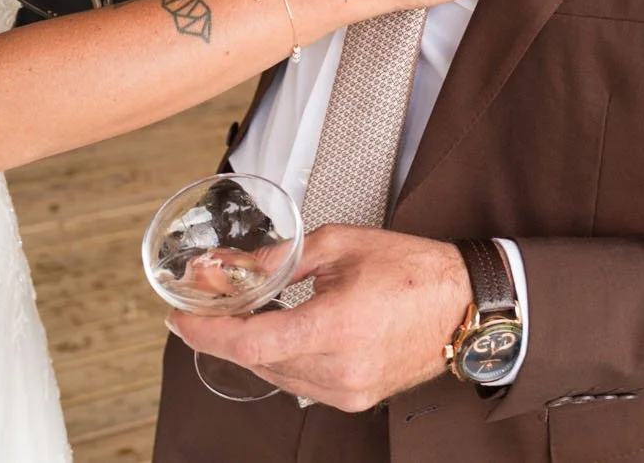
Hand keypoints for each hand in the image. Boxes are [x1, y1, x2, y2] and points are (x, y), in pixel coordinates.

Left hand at [168, 226, 470, 410]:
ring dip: (252, 345)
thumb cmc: (412, 270)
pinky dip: (281, 356)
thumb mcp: (339, 245)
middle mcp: (341, 369)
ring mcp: (348, 390)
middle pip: (257, 359)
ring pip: (275, 373)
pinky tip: (279, 331)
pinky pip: (299, 382)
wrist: (462, 306)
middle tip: (204, 304)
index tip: (181, 316)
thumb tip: (229, 265)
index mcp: (337, 327)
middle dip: (224, 331)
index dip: (207, 331)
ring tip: (243, 312)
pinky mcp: (354, 398)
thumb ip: (278, 258)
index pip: (252, 341)